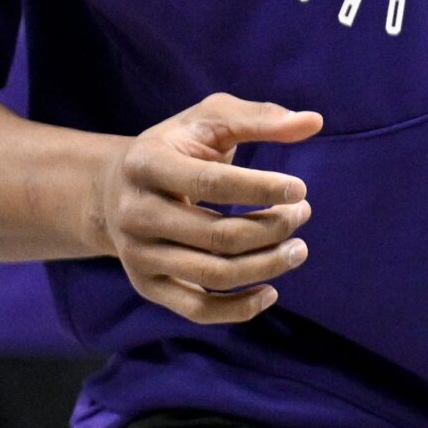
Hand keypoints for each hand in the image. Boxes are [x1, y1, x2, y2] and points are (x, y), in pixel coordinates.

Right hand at [89, 93, 320, 324]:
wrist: (113, 188)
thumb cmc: (176, 147)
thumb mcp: (209, 119)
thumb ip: (260, 117)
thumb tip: (314, 122)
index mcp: (146, 163)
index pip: (210, 182)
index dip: (260, 187)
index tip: (300, 189)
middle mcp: (135, 212)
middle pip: (217, 234)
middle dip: (272, 227)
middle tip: (303, 214)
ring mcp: (137, 254)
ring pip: (212, 274)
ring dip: (266, 266)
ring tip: (298, 250)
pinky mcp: (146, 286)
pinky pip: (197, 310)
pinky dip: (239, 308)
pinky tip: (271, 290)